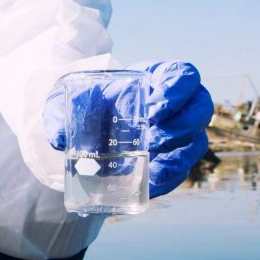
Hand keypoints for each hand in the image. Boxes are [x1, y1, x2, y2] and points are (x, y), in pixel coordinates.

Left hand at [44, 61, 213, 197]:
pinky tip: (151, 183)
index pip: (185, 76)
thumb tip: (58, 137)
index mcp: (159, 79)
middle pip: (200, 111)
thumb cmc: (86, 103)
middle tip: (152, 138)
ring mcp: (178, 135)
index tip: (153, 108)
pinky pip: (181, 171)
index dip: (177, 91)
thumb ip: (60, 111)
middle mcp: (178, 105)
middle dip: (181, 126)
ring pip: (196, 143)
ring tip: (150, 163)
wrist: (83, 129)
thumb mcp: (69, 100)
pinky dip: (168, 178)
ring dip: (177, 155)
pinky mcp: (170, 161)